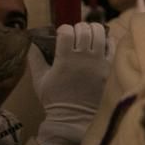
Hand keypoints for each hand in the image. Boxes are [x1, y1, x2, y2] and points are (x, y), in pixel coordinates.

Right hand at [28, 22, 111, 144]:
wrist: (74, 116)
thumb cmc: (55, 98)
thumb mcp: (39, 80)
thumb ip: (35, 59)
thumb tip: (32, 43)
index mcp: (65, 59)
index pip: (66, 31)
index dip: (63, 30)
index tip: (62, 35)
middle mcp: (83, 57)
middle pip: (84, 29)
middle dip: (79, 28)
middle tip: (76, 34)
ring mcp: (98, 61)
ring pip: (100, 33)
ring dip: (94, 30)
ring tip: (89, 35)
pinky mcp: (109, 67)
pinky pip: (113, 45)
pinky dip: (108, 40)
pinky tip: (102, 42)